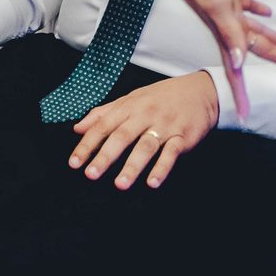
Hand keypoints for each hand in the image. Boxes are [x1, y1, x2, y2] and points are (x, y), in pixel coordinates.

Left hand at [66, 73, 218, 189]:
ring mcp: (165, 125)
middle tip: (91, 174)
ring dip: (133, 166)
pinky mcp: (183, 136)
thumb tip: (77, 128)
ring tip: (120, 184)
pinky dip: (162, 168)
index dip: (88, 144)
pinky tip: (153, 182)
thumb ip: (104, 113)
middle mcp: (145, 114)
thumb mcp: (131, 99)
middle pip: (122, 136)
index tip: (75, 163)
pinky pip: (172, 153)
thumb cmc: (162, 97)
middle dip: (106, 156)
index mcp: (129, 106)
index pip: (104, 125)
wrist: (201, 91)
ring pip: (146, 146)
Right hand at [153, 0, 275, 119]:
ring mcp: (228, 11)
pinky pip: (246, 8)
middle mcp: (228, 26)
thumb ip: (230, 34)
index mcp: (227, 33)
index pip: (238, 69)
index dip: (242, 92)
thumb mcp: (218, 6)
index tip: (246, 113)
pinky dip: (258, 11)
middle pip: (260, 49)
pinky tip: (268, 13)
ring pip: (257, 30)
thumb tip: (239, 64)